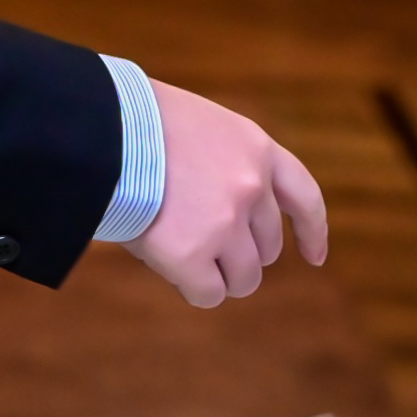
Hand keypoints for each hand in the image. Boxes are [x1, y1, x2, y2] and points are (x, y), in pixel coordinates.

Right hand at [121, 79, 328, 306]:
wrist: (101, 129)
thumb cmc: (134, 122)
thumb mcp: (196, 126)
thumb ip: (221, 163)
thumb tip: (225, 216)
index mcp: (255, 148)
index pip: (303, 195)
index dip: (311, 230)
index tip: (315, 257)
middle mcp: (251, 187)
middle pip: (267, 248)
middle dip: (241, 255)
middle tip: (201, 245)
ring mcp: (226, 224)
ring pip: (244, 279)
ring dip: (217, 275)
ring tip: (179, 254)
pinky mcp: (194, 255)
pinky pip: (209, 294)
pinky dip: (192, 287)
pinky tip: (168, 265)